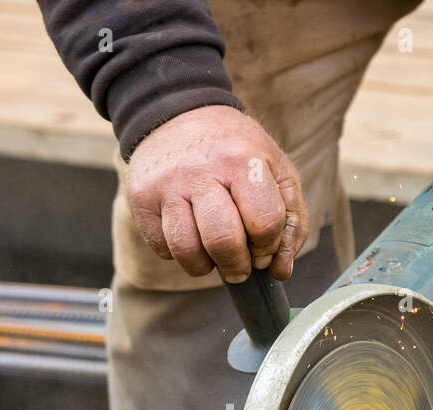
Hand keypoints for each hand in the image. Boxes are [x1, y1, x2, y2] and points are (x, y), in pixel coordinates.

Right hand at [125, 105, 308, 282]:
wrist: (179, 114)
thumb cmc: (237, 151)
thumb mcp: (277, 172)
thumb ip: (290, 223)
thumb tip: (280, 271)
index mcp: (243, 160)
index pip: (264, 223)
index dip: (268, 247)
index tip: (264, 249)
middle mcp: (201, 171)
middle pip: (224, 242)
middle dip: (238, 267)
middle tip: (240, 267)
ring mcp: (166, 185)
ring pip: (187, 252)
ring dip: (206, 266)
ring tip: (214, 254)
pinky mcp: (142, 200)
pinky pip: (163, 248)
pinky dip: (180, 253)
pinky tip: (191, 233)